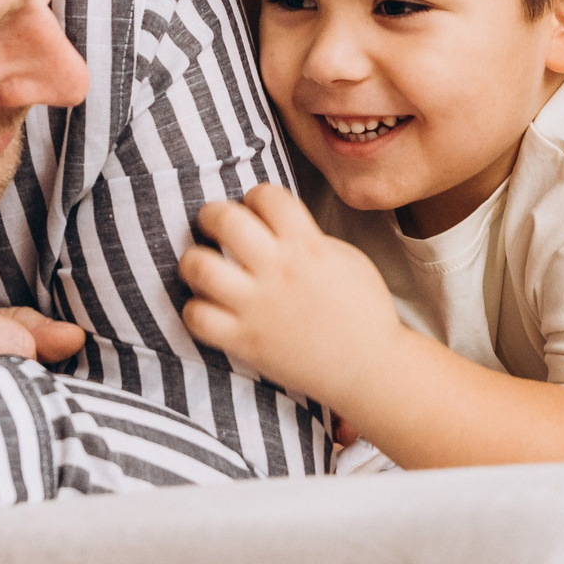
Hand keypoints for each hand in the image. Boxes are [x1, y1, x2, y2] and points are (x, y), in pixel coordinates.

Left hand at [179, 183, 399, 406]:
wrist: (369, 367)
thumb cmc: (363, 312)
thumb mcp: (346, 258)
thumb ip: (308, 237)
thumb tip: (276, 226)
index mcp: (307, 246)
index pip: (267, 196)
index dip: (256, 197)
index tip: (254, 209)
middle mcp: (278, 271)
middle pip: (226, 220)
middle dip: (214, 214)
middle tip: (215, 224)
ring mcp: (258, 307)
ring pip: (200, 267)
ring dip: (194, 259)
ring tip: (202, 263)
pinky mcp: (245, 341)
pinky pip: (197, 317)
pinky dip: (195, 308)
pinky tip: (208, 306)